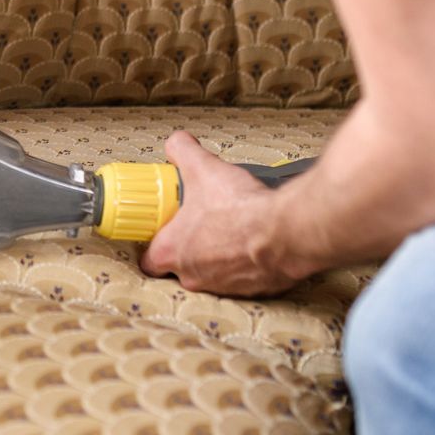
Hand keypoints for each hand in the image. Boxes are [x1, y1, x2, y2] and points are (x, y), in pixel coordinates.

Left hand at [139, 132, 305, 296]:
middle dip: (189, 249)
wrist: (285, 232)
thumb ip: (182, 151)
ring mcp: (222, 286)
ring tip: (229, 231)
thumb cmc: (240, 208)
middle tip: (201, 228)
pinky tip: (252, 243)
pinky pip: (243, 279)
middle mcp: (193, 276)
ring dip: (218, 256)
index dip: (156, 246)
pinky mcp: (252, 291)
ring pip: (212, 275)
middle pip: (180, 268)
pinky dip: (246, 263)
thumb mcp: (203, 168)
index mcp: (171, 252)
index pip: (149, 261)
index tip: (165, 232)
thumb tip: (176, 144)